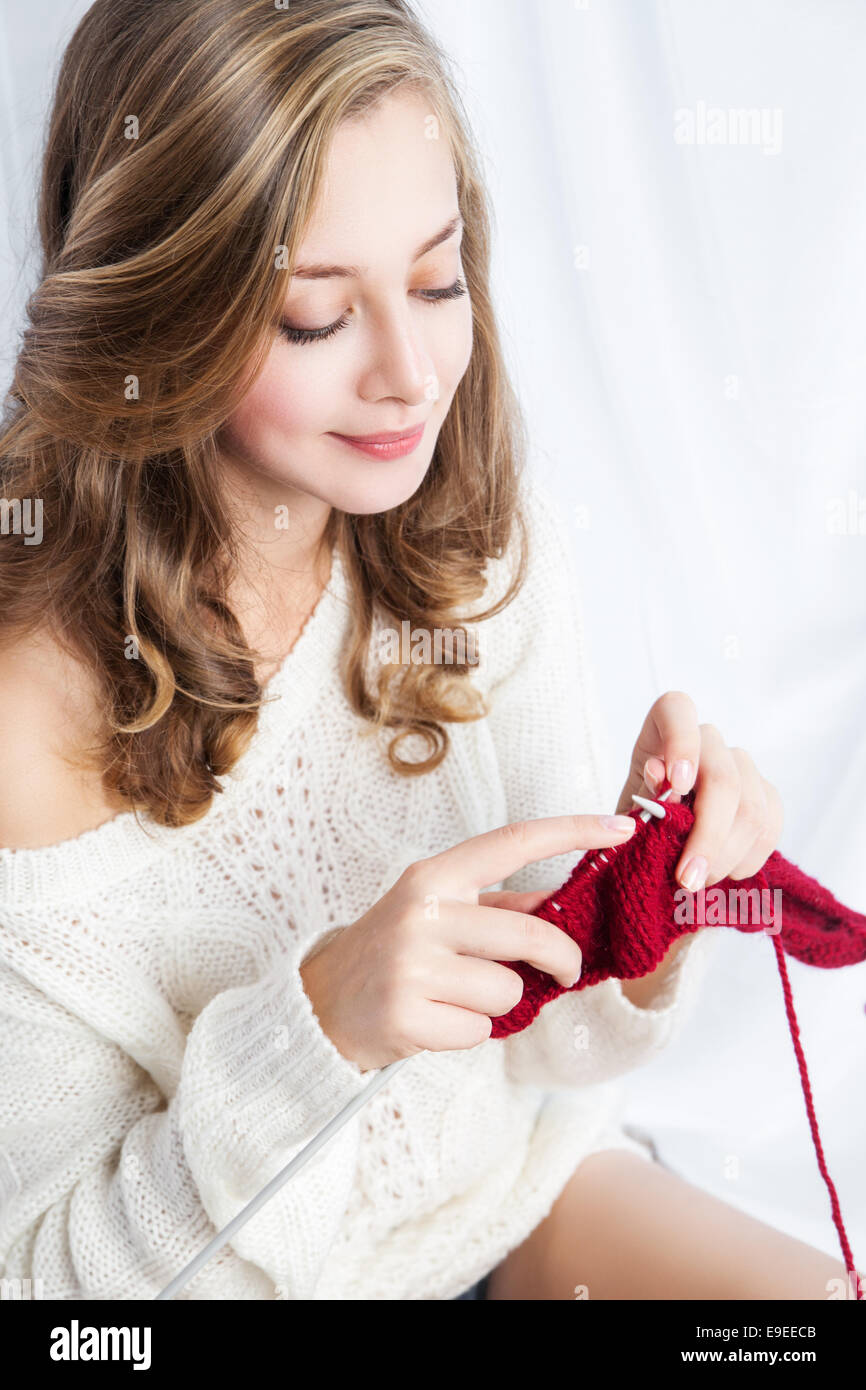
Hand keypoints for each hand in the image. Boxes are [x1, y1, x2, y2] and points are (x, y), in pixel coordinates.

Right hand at [298, 811, 639, 1070]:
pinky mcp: (406, 1015)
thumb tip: (568, 899)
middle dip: (562, 959)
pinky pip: (480, 1031)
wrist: (321, 1002)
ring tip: (457, 996)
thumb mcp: (440, 913)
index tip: (621, 826)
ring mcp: (411, 965)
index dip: (571, 831)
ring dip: (499, 1003)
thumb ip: (501, 907)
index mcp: (434, 878)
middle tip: (566, 972)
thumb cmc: (396, 951)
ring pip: (509, 991)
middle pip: (530, 935)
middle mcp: (422, 913)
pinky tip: (435, 1020)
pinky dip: (469, 1033)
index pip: (513, 843)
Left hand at [615, 690, 783, 893]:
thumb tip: (659, 774)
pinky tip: (725, 874)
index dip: (682, 743)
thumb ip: (642, 793)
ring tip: (698, 883)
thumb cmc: (639, 812)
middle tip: (686, 878)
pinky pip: (771, 827)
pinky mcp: (766, 794)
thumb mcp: (629, 805)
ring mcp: (742, 765)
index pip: (678, 710)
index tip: (677, 786)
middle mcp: (709, 740)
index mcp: (666, 726)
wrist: (661, 834)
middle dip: (707, 836)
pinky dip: (748, 859)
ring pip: (752, 810)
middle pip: (724, 779)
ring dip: (726, 857)